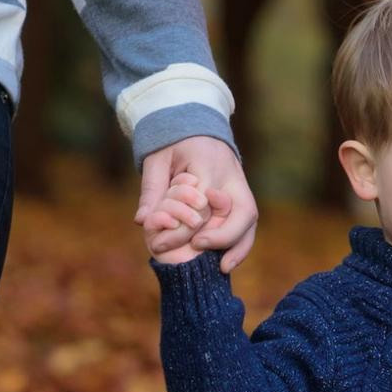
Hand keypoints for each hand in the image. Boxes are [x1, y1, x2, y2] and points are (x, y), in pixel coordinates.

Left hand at [136, 135, 257, 272]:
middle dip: (221, 236)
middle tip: (197, 248)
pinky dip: (241, 242)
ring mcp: (241, 184)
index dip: (184, 227)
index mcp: (208, 163)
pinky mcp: (242, 194)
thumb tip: (142, 221)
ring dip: (238, 245)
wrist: (196, 123)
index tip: (162, 243)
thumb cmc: (173, 142)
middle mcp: (231, 175)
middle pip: (238, 211)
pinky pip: (248, 221)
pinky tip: (228, 262)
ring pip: (249, 218)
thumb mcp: (156, 160)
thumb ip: (152, 190)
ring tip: (223, 268)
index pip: (201, 202)